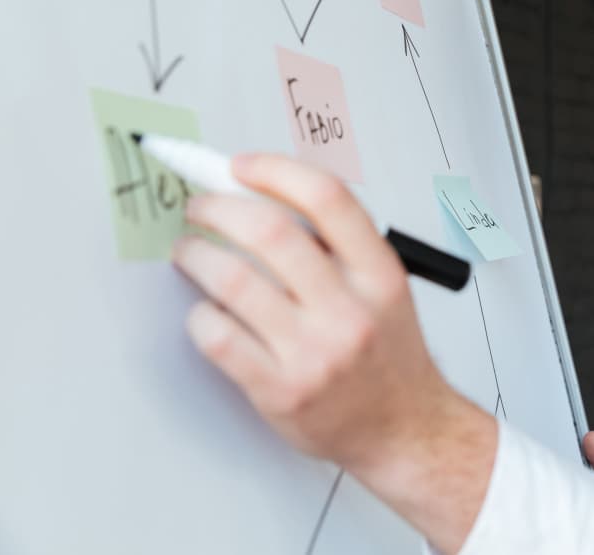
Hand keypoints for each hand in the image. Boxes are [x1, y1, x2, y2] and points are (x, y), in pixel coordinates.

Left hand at [172, 154, 494, 552]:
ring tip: (189, 252)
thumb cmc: (389, 357)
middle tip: (199, 208)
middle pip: (270, 231)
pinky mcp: (280, 390)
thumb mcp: (385, 288)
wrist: (404, 428)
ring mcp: (315, 352)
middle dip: (217, 208)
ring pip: (233, 281)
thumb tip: (261, 196)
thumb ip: (338, 247)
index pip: (327, 198)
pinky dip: (199, 316)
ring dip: (196, 255)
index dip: (274, 170)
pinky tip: (206, 311)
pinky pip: (218, 337)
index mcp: (380, 274)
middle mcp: (350, 309)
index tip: (239, 166)